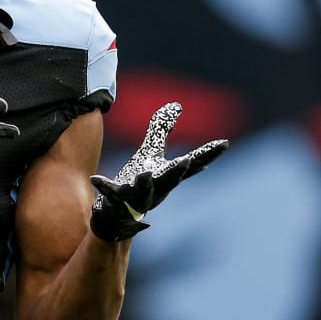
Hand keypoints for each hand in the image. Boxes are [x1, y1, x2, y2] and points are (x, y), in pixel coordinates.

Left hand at [90, 102, 227, 241]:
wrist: (119, 214)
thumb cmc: (139, 179)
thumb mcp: (151, 152)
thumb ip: (162, 129)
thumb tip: (176, 105)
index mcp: (168, 174)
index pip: (193, 164)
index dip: (209, 154)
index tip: (224, 143)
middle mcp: (157, 187)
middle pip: (171, 179)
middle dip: (179, 170)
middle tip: (187, 162)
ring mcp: (137, 195)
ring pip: (144, 191)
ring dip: (146, 183)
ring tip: (145, 174)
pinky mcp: (117, 200)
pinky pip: (110, 193)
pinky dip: (105, 186)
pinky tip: (96, 179)